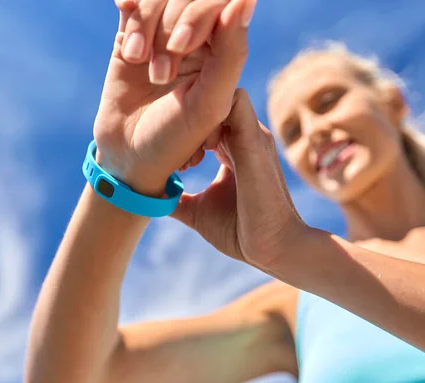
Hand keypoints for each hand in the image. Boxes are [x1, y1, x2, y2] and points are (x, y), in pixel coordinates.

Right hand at [93, 0, 256, 196]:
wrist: (128, 156)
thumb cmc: (175, 137)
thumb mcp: (209, 102)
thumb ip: (232, 53)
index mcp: (223, 51)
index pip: (220, 4)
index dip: (196, 15)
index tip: (179, 46)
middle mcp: (196, 39)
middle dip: (168, 29)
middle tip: (159, 73)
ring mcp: (163, 35)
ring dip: (144, 28)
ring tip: (137, 60)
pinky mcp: (132, 35)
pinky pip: (134, 2)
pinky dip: (130, 2)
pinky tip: (125, 8)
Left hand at [172, 90, 308, 270]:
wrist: (273, 249)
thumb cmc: (239, 231)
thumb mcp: (198, 211)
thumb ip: (178, 199)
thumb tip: (151, 198)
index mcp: (233, 146)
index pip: (206, 112)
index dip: (180, 115)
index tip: (154, 134)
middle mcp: (245, 134)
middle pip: (211, 94)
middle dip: (182, 100)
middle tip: (154, 124)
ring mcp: (252, 134)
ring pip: (220, 90)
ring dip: (193, 100)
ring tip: (165, 125)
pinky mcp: (255, 140)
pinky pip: (233, 100)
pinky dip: (207, 105)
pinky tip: (180, 128)